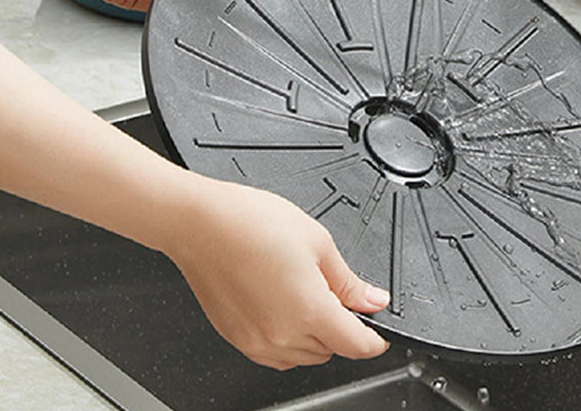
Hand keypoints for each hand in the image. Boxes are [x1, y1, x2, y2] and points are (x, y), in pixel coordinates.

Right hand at [165, 176, 389, 369]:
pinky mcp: (237, 340)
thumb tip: (373, 299)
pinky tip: (284, 307)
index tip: (379, 330)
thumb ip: (349, 280)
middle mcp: (283, 335)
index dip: (375, 339)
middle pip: (331, 351)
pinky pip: (275, 355)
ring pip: (303, 357)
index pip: (357, 345)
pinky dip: (288, 341)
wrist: (201, 224)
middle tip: (335, 293)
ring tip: (305, 293)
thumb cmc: (252, 222)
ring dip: (315, 337)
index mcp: (310, 310)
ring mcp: (257, 342)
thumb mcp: (317, 240)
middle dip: (342, 328)